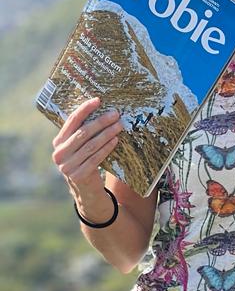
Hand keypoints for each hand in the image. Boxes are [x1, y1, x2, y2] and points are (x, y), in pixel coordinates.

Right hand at [52, 98, 123, 212]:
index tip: (98, 100)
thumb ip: (84, 132)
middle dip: (100, 122)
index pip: (71, 121)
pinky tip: (115, 140)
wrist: (86, 190)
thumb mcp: (80, 147)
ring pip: (90, 145)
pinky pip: (95, 158)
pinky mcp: (78, 176)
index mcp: (58, 142)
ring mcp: (66, 166)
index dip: (84, 109)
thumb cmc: (86, 160)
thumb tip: (103, 108)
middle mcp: (59, 154)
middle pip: (82, 133)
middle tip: (115, 114)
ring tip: (119, 125)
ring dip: (106, 133)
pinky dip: (106, 148)